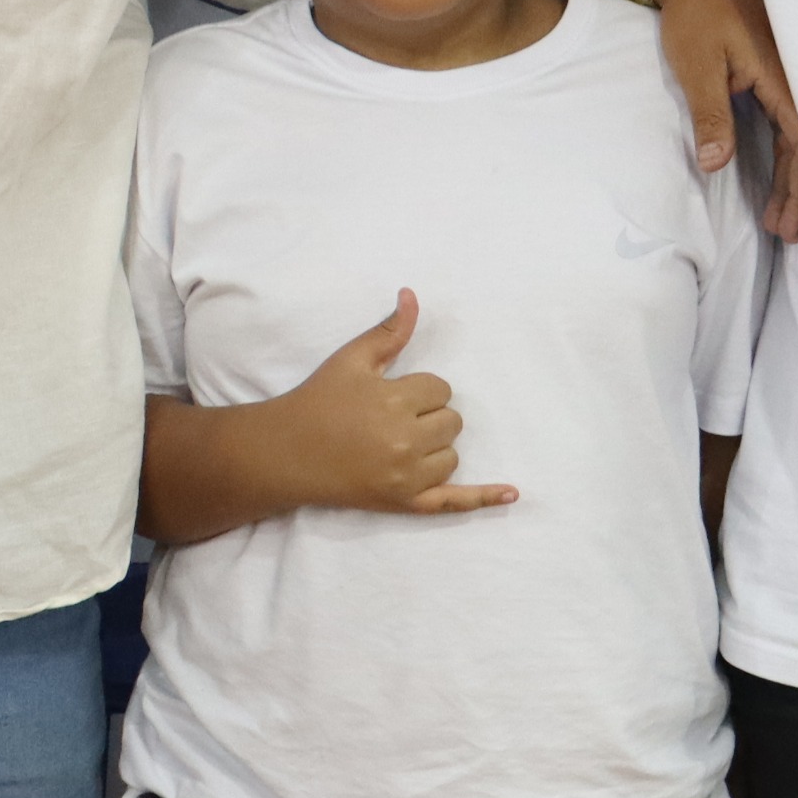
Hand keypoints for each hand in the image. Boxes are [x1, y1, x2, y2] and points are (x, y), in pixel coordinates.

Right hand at [258, 290, 514, 514]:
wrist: (286, 453)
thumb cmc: (318, 401)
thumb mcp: (351, 360)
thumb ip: (389, 331)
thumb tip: (413, 295)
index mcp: (395, 401)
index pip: (441, 389)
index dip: (418, 390)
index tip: (388, 396)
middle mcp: (405, 441)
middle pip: (452, 422)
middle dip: (428, 417)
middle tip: (389, 420)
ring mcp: (407, 476)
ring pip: (452, 455)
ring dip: (434, 448)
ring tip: (395, 445)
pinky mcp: (405, 503)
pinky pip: (454, 502)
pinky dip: (484, 497)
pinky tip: (512, 493)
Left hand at [642, 0, 797, 240]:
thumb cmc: (694, 13)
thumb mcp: (697, 65)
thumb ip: (710, 114)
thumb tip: (717, 164)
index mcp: (782, 74)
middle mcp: (792, 77)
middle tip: (793, 232)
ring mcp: (785, 76)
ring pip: (797, 137)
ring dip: (793, 179)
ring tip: (786, 223)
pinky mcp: (773, 75)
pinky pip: (787, 123)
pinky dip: (785, 155)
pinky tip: (783, 181)